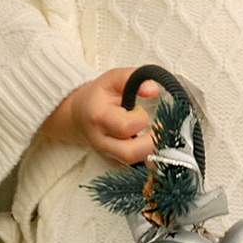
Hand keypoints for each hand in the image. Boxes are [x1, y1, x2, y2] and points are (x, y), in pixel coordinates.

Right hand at [36, 66, 156, 162]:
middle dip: (153, 142)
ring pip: (135, 163)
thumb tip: (153, 89)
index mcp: (99, 118)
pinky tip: (150, 141)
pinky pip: (136, 165)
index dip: (140, 119)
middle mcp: (101, 141)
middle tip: (162, 128)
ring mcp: (107, 155)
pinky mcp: (114, 163)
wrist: (80, 114)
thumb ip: (132, 78)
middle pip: (130, 154)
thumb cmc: (99, 96)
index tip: (141, 110)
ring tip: (157, 133)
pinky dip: (148, 155)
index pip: (124, 127)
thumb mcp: (112, 79)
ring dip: (152, 149)